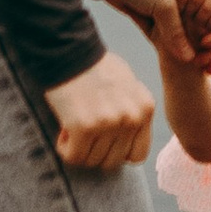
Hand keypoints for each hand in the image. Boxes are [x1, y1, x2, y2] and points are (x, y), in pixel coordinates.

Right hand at [47, 53, 156, 169]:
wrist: (69, 50)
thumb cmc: (95, 66)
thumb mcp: (128, 86)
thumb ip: (132, 111)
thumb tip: (128, 138)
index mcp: (145, 108)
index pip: (138, 155)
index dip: (118, 152)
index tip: (104, 141)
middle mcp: (131, 118)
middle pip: (113, 161)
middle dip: (95, 151)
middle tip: (84, 133)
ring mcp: (109, 124)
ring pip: (92, 161)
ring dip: (79, 148)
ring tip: (74, 126)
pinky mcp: (84, 127)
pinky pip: (74, 156)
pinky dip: (66, 148)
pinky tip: (64, 130)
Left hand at [108, 0, 210, 70]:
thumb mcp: (163, 6)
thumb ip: (176, 33)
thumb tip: (189, 59)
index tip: (206, 44)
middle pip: (205, 23)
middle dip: (207, 42)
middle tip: (206, 63)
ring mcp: (173, 4)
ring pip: (188, 30)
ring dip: (193, 47)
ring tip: (201, 67)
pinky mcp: (157, 13)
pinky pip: (171, 32)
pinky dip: (177, 46)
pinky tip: (184, 62)